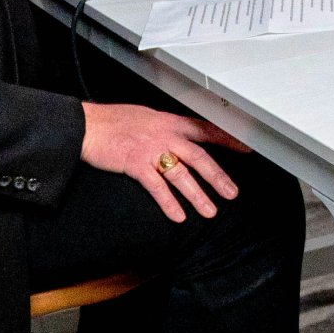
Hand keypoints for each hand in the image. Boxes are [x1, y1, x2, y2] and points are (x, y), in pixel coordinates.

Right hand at [80, 101, 250, 222]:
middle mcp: (165, 135)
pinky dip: (169, 203)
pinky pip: (157, 187)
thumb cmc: (114, 122)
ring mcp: (151, 149)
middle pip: (200, 157)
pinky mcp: (135, 164)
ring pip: (182, 175)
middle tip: (232, 193)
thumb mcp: (147, 117)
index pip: (206, 130)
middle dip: (218, 177)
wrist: (88, 125)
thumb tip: (180, 139)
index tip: (245, 148)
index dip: (227, 140)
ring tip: (210, 212)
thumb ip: (166, 128)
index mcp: (170, 122)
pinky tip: (178, 216)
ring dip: (197, 196)